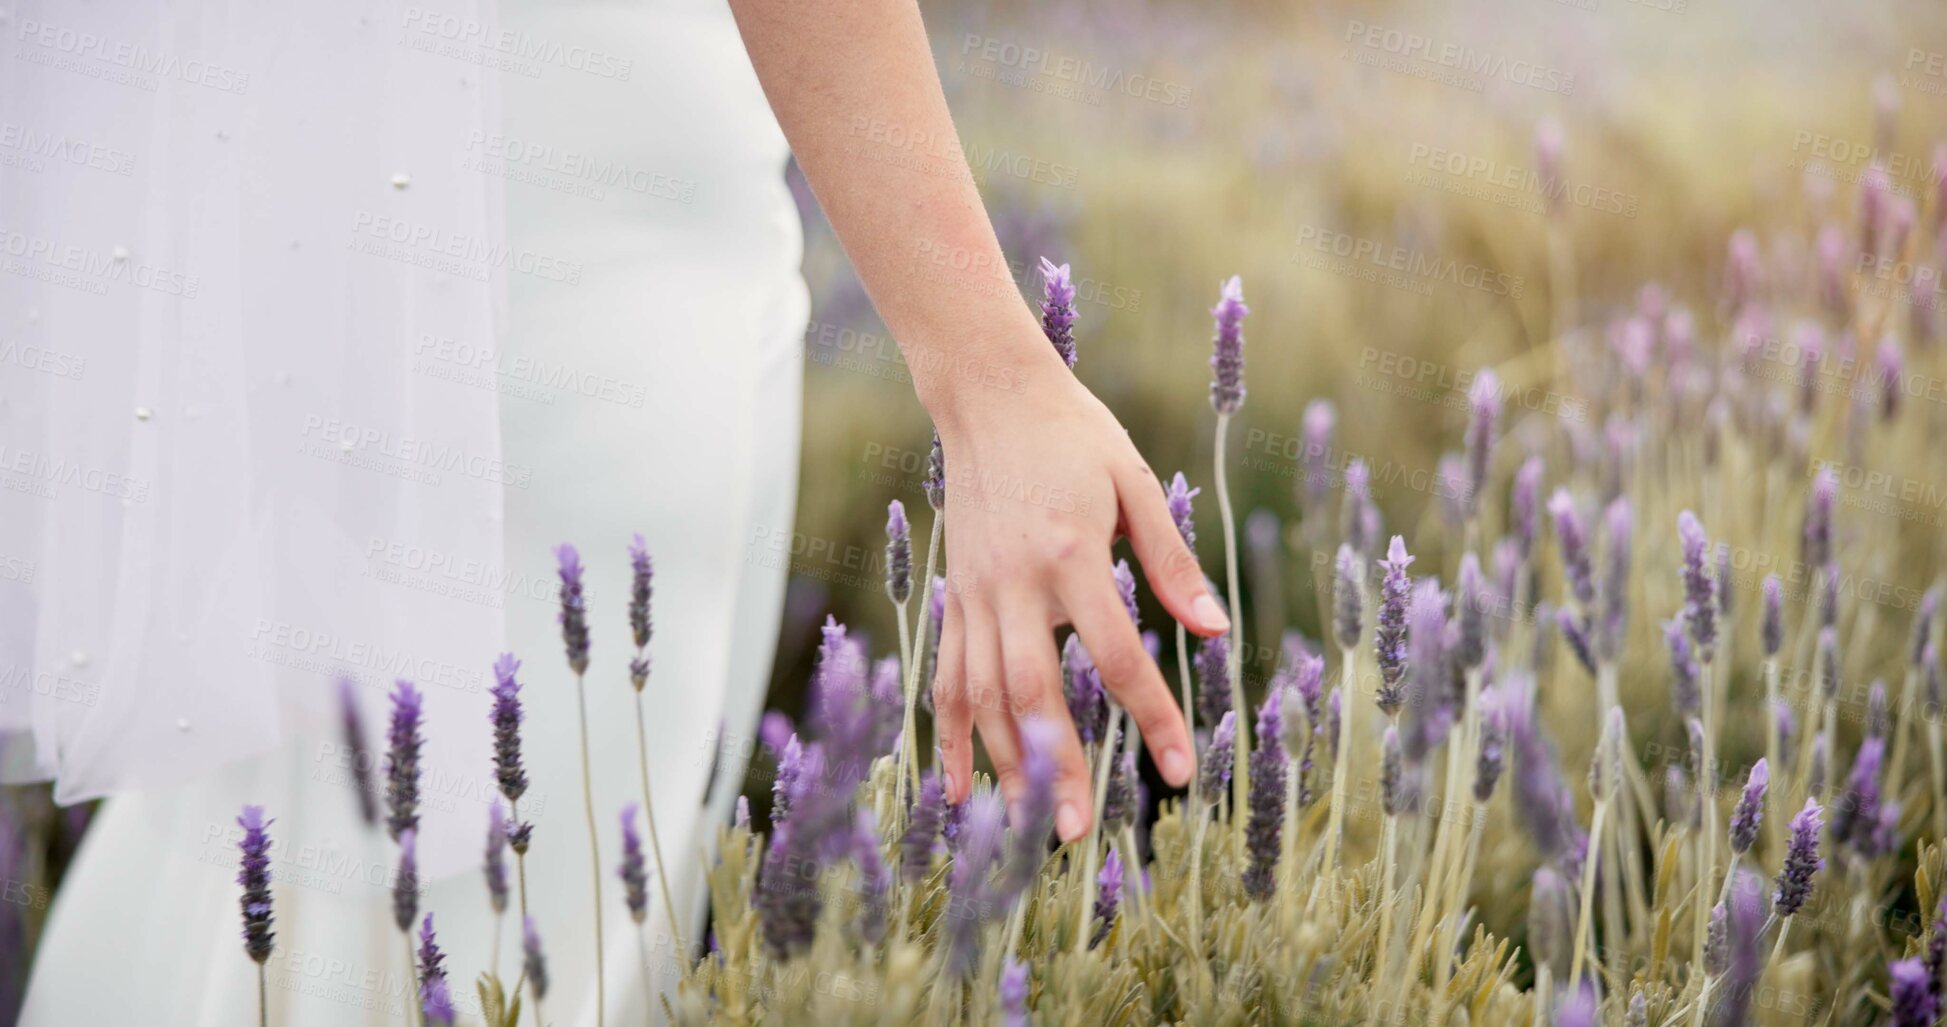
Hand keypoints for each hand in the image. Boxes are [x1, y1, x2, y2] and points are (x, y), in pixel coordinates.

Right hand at [928, 337, 1230, 841]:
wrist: (989, 392)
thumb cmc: (1072, 433)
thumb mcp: (1134, 483)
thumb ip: (1172, 560)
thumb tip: (1216, 631)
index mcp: (1072, 554)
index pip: (1116, 656)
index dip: (1150, 718)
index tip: (1178, 771)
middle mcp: (1015, 583)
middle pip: (1032, 692)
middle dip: (1056, 764)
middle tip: (1075, 831)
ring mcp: (975, 593)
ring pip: (981, 695)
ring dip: (1003, 764)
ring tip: (1026, 826)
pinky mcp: (954, 596)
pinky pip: (946, 676)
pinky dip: (949, 735)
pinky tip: (957, 789)